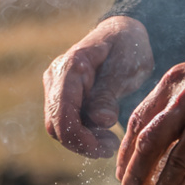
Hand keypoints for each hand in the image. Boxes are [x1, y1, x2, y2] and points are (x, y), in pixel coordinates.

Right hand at [44, 16, 153, 158]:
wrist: (125, 34)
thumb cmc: (128, 47)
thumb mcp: (125, 69)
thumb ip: (109, 95)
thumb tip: (100, 121)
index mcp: (70, 66)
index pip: (63, 112)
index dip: (79, 137)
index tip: (103, 149)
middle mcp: (56, 77)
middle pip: (56, 124)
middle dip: (81, 142)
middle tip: (110, 148)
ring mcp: (57, 86)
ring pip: (59, 126)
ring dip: (83, 140)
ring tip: (110, 142)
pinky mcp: (63, 96)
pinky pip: (66, 122)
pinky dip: (83, 134)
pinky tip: (103, 134)